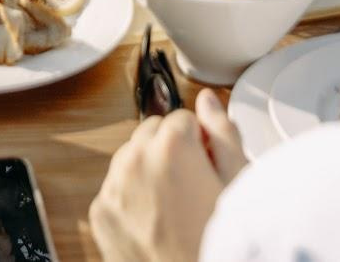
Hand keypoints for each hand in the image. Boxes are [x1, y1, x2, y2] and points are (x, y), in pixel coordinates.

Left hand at [92, 90, 246, 261]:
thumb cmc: (222, 239)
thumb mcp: (238, 182)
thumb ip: (222, 131)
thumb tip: (207, 100)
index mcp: (170, 146)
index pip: (183, 118)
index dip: (200, 143)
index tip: (207, 166)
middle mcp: (135, 160)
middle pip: (152, 132)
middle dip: (170, 149)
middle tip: (192, 185)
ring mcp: (113, 187)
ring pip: (130, 157)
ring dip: (148, 169)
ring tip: (174, 205)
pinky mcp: (100, 214)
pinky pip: (115, 188)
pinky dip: (130, 197)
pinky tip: (155, 220)